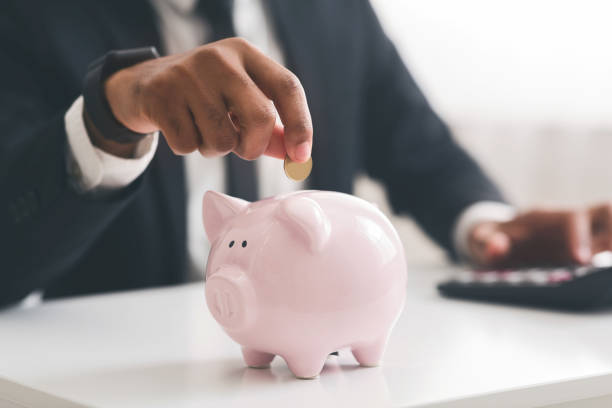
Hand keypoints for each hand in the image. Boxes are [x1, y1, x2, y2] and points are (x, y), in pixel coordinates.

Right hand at [102, 38, 312, 160]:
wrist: (144, 84)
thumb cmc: (204, 97)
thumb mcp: (238, 101)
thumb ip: (268, 128)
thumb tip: (296, 157)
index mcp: (245, 54)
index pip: (287, 87)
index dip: (300, 124)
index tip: (301, 157)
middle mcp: (219, 58)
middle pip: (260, 117)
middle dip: (254, 147)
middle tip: (243, 149)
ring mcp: (187, 74)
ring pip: (222, 140)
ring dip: (216, 150)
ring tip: (203, 131)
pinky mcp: (161, 95)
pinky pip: (189, 145)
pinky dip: (188, 148)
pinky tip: (180, 127)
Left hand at [468, 203, 611, 267]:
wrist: (500, 237)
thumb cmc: (496, 238)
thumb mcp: (484, 238)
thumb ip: (486, 240)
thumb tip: (495, 247)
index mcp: (545, 216)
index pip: (574, 217)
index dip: (580, 237)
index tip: (581, 261)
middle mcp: (571, 220)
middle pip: (607, 211)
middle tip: (609, 263)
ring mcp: (584, 233)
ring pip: (610, 225)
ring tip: (608, 274)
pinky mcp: (590, 247)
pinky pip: (608, 246)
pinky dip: (607, 260)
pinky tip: (604, 280)